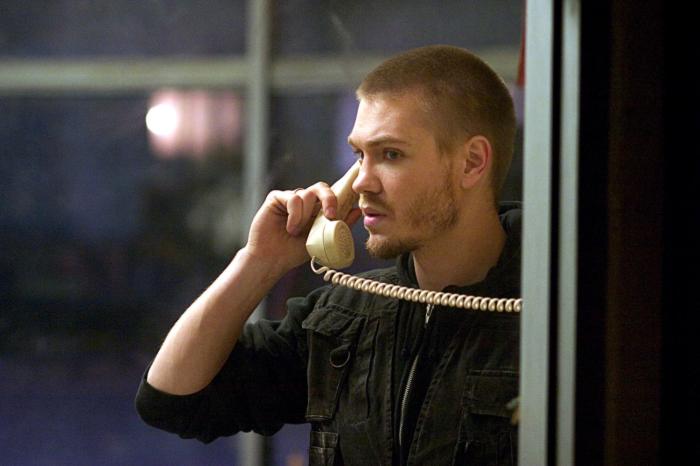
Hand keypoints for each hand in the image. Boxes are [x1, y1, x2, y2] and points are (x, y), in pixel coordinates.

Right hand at [243, 182, 361, 273]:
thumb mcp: (323, 240)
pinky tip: (290, 228)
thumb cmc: (294, 251)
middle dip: (330, 199)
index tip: (352, 194)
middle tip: (331, 215)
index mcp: (316, 209)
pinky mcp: (277, 198)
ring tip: (297, 232)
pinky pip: (293, 198)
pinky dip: (295, 214)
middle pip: (322, 187)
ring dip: (306, 215)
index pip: (331, 194)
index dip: (342, 192)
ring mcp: (291, 198)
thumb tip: (358, 211)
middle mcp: (305, 201)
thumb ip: (340, 224)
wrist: (272, 259)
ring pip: (307, 194)